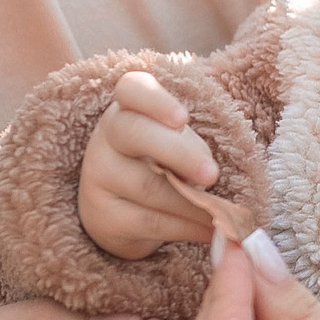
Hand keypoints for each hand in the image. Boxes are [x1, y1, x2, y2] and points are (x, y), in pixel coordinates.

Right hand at [80, 70, 221, 258]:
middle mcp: (107, 136)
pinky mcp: (102, 215)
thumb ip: (190, 148)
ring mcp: (99, 175)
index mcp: (129, 107)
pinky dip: (185, 227)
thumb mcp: (174, 143)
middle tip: (212, 175)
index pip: (131, 89)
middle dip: (180, 154)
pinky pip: (149, 221)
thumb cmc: (159, 162)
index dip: (156, 101)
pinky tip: (207, 230)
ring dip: (191, 202)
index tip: (183, 118)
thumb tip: (208, 175)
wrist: (120, 208)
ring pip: (148, 186)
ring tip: (221, 212)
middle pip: (136, 134)